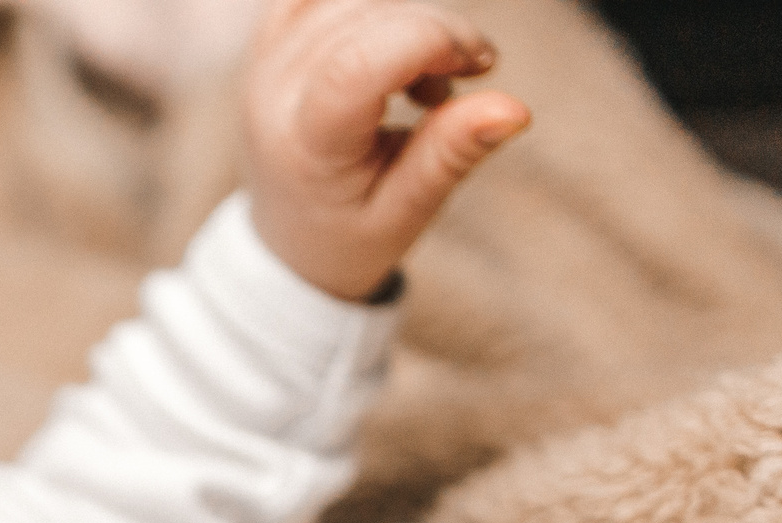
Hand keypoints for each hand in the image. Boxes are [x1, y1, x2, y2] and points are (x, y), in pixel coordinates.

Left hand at [244, 0, 531, 300]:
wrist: (290, 240)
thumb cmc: (350, 233)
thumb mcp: (405, 213)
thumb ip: (450, 155)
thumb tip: (515, 110)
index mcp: (304, 145)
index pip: (357, 65)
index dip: (432, 40)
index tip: (480, 64)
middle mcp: (273, 91)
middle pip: (371, 17)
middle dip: (438, 32)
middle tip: (468, 76)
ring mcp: (266, 58)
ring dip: (410, 20)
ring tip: (424, 81)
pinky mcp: (272, 36)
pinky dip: (377, 8)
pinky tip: (396, 41)